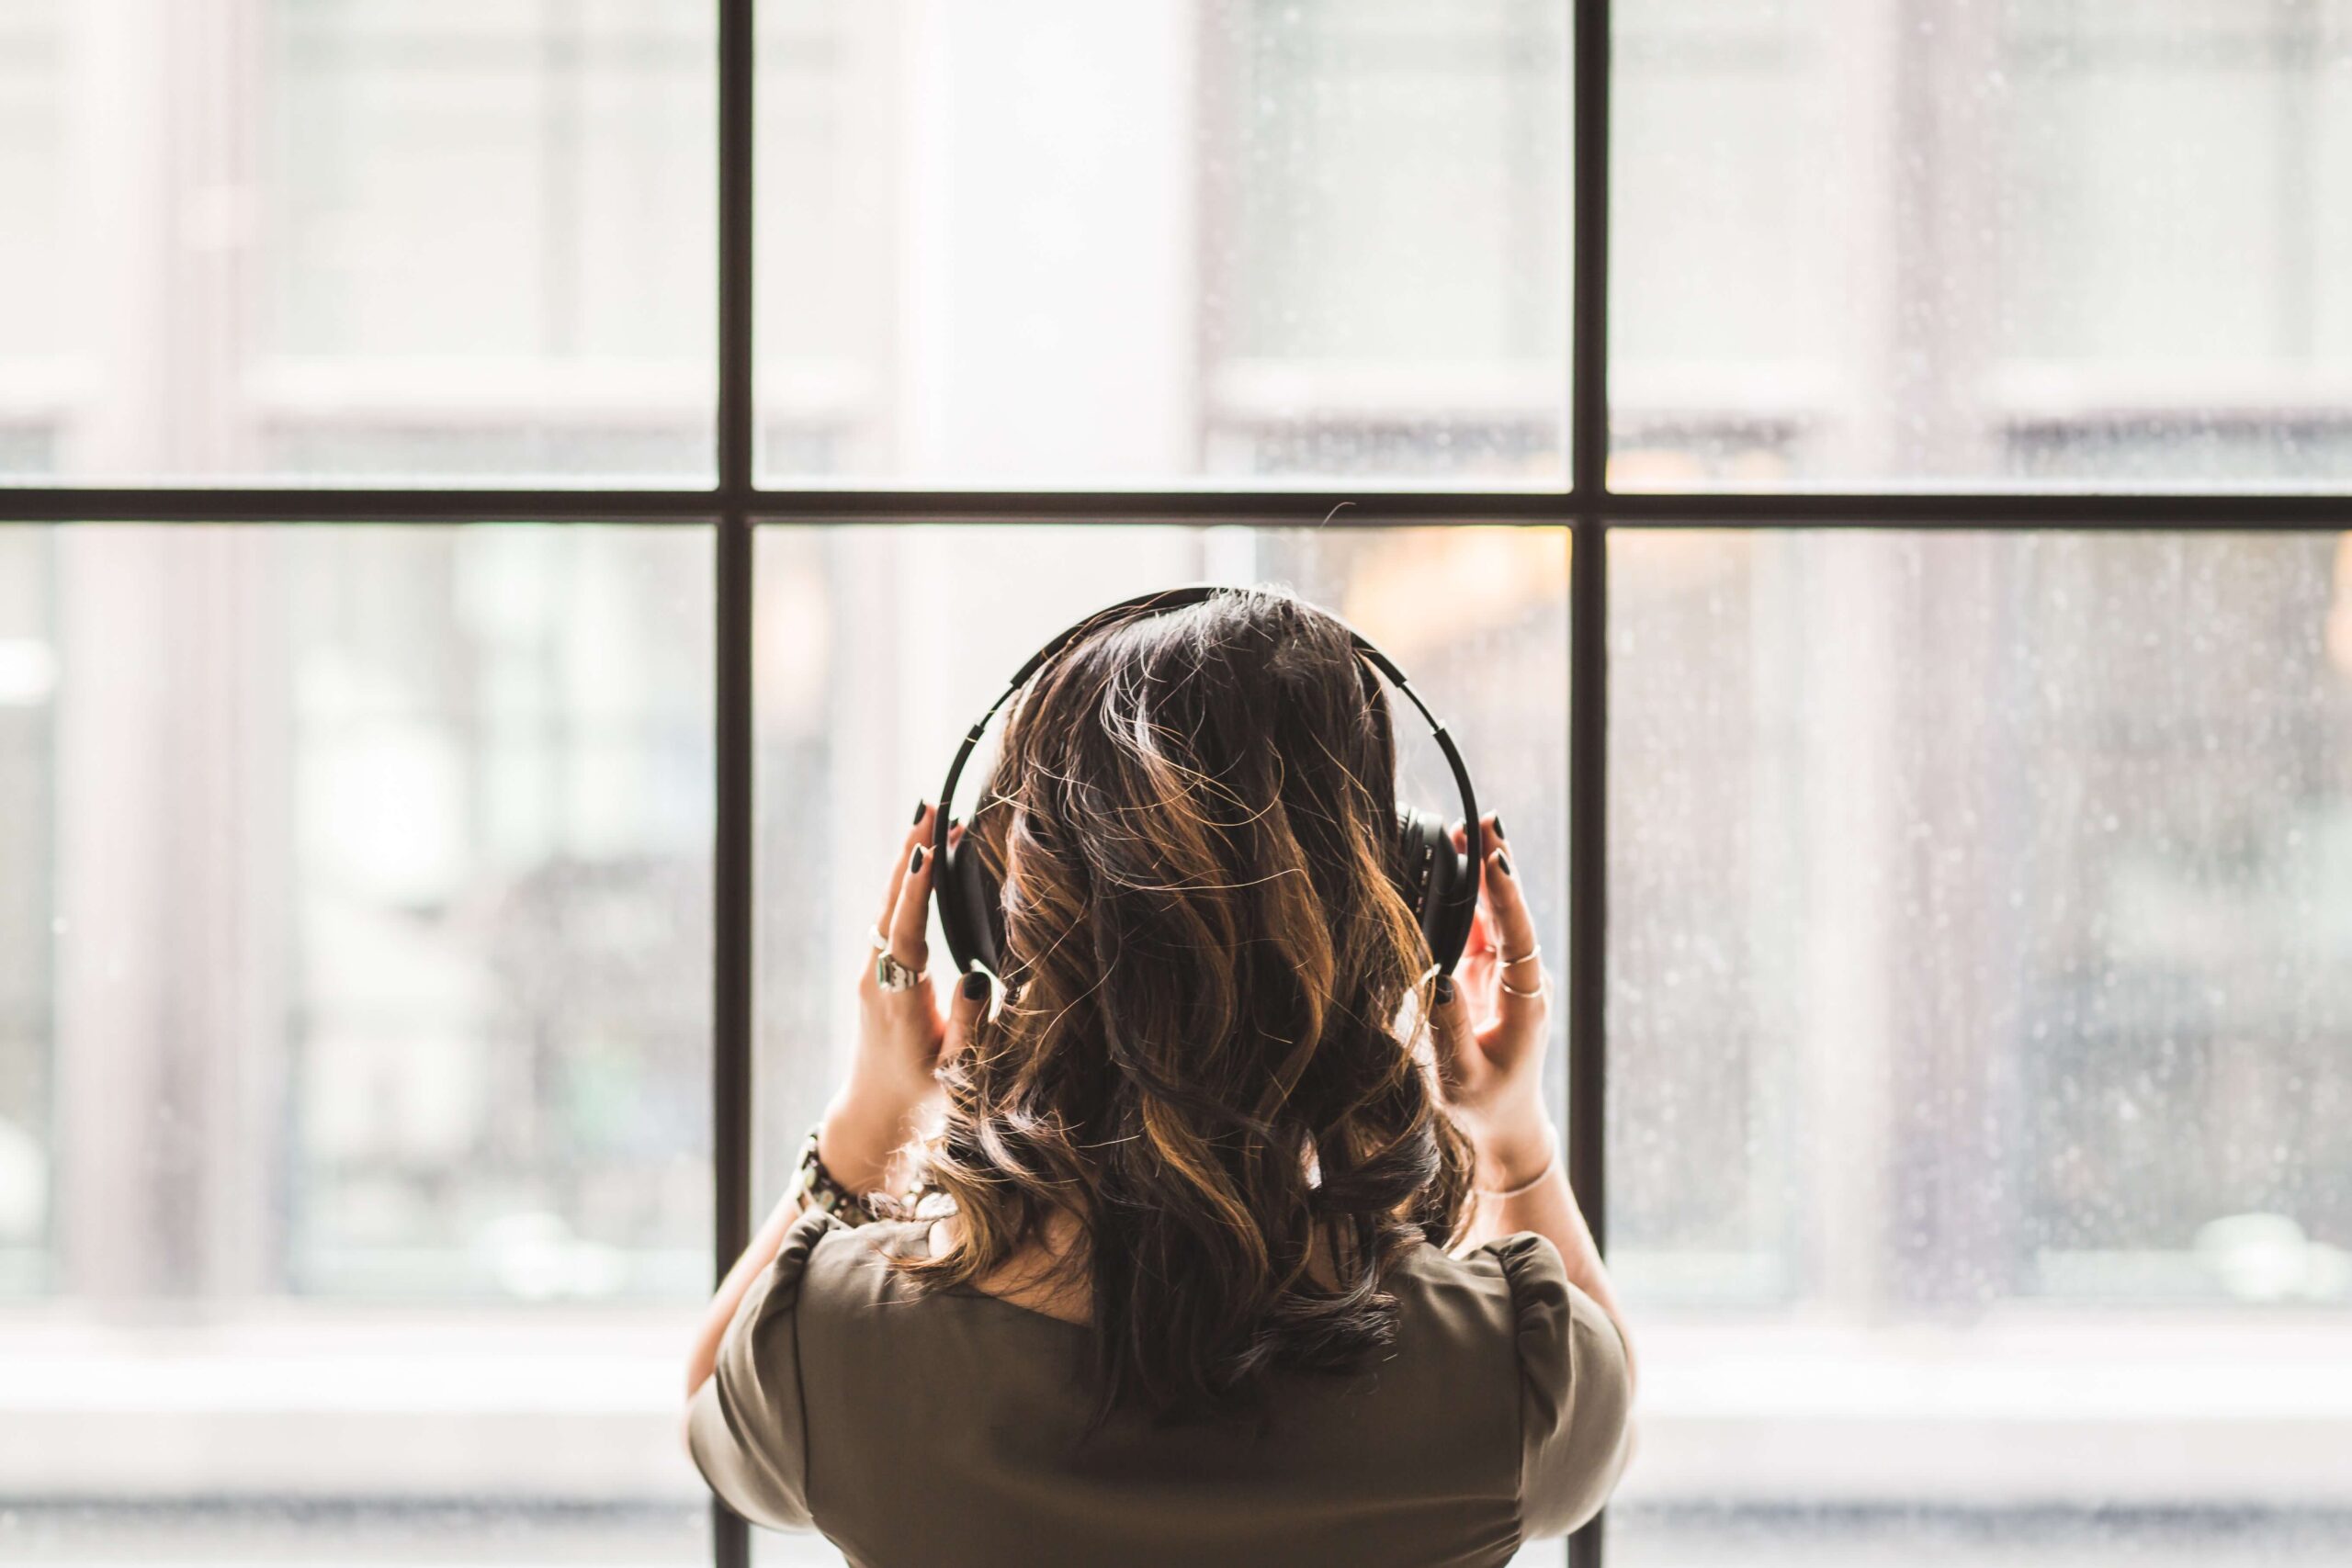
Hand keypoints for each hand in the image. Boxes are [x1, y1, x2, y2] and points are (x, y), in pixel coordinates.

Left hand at [820, 802, 989, 1194]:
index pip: (907, 931)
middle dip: (911, 851)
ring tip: (931, 816)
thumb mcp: (956, 1071)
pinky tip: (924, 860)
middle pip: (891, 902)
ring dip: (910, 860)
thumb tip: (975, 978)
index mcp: (898, 999)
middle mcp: (878, 978)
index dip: (917, 889)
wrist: (875, 1114)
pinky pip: (892, 916)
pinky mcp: (877, 971)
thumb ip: (969, 1027)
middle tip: (931, 804)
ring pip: (889, 905)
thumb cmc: (922, 1096)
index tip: (928, 846)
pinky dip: (908, 883)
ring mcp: (873, 972)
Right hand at [1429, 813, 1555, 1189]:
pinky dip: (1466, 894)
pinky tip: (1453, 862)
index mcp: (1526, 999)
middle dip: (1496, 865)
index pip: (1518, 936)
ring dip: (1482, 871)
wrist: (1505, 1123)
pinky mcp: (1487, 972)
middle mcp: (1522, 977)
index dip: (1507, 896)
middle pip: (1510, 911)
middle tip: (1484, 819)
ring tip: (1467, 828)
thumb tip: (1434, 977)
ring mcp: (1507, 972)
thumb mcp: (1463, 1075)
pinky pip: (1478, 925)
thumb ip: (1449, 1028)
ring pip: (1495, 912)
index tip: (1496, 859)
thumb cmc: (1484, 1104)